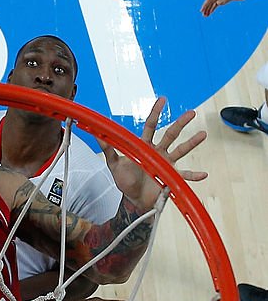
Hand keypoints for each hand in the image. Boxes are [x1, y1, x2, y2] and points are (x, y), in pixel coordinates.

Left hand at [101, 97, 206, 211]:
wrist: (133, 200)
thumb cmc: (124, 181)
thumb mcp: (113, 164)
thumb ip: (107, 148)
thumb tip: (95, 133)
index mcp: (144, 146)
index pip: (151, 125)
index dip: (156, 112)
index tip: (162, 99)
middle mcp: (158, 152)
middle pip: (171, 134)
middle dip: (181, 123)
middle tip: (192, 112)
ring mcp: (166, 164)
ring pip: (181, 150)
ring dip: (192, 143)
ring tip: (203, 134)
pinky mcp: (171, 178)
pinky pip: (184, 176)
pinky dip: (193, 176)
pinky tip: (204, 174)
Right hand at [200, 0, 250, 16]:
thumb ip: (225, 0)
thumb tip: (217, 3)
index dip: (205, 4)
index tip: (201, 10)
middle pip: (210, 1)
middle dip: (206, 8)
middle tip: (203, 15)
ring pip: (213, 3)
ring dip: (209, 9)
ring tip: (205, 16)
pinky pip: (217, 4)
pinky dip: (213, 8)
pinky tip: (211, 12)